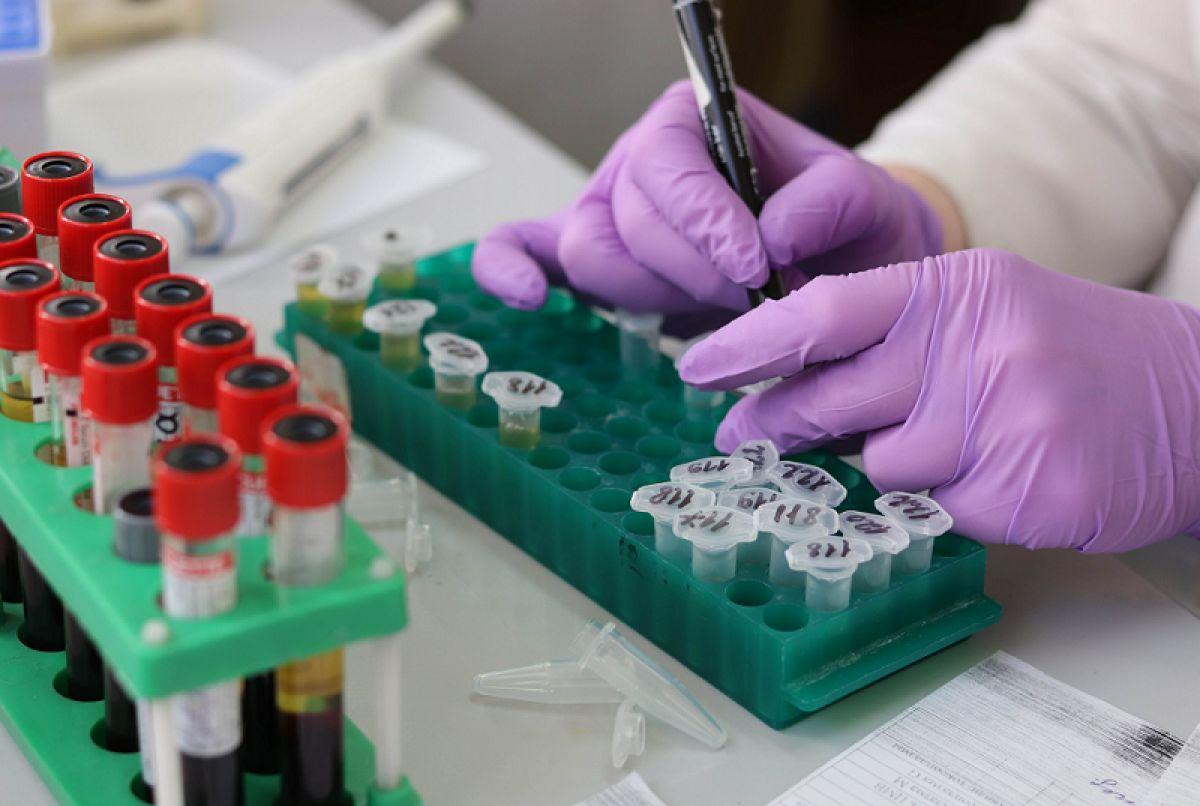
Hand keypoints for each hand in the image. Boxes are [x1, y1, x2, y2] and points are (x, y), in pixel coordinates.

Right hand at [472, 81, 942, 318]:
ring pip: (592, 257)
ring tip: (719, 305)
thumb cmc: (843, 227)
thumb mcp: (863, 200)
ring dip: (657, 294)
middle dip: (692, 270)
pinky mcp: (594, 265)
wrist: (840, 271)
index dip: (703, 217)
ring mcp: (609, 214)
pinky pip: (525, 251)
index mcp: (691, 123)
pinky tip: (529, 298)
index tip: (756, 264)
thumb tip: (770, 234)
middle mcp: (639, 164)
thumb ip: (829, 200)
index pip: (664, 162)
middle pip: (625, 218)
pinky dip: (510, 269)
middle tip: (754, 294)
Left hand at [679, 249, 1199, 551]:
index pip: (824, 311)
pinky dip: (949, 499)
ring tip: (954, 443)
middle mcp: (975, 349)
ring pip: (883, 465)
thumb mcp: (986, 309)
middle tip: (741, 436)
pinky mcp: (1028, 490)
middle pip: (832, 397)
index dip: (750, 342)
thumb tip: (795, 382)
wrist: (1197, 400)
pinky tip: (996, 474)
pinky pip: (938, 509)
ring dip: (894, 464)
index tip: (698, 365)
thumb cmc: (1073, 351)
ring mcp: (1005, 422)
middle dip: (776, 421)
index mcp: (956, 290)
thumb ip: (894, 338)